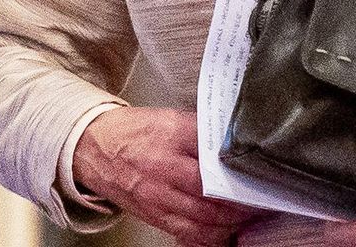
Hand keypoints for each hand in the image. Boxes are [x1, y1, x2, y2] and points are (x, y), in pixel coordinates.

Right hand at [72, 106, 263, 245]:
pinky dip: (210, 237)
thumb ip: (203, 131)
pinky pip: (187, 234)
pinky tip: (224, 232)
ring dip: (230, 223)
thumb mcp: (171, 120)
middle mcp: (164, 172)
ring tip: (248, 216)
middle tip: (261, 200)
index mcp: (171, 141)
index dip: (239, 173)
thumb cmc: (134, 132)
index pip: (213, 160)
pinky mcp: (154, 216)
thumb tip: (236, 142)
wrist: (93, 148)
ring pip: (202, 221)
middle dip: (241, 204)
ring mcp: (158, 199)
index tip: (259, 175)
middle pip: (211, 197)